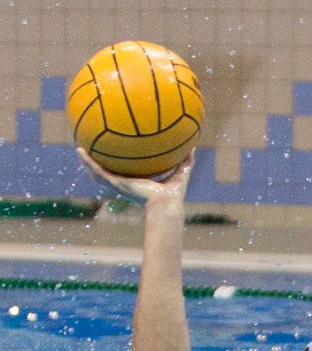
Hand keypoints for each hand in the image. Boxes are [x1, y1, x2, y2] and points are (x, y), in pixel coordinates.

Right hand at [78, 147, 193, 207]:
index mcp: (139, 182)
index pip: (127, 172)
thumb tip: (193, 147)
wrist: (166, 204)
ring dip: (87, 162)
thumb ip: (186, 161)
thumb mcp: (180, 172)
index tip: (116, 155)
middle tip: (92, 152)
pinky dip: (87, 162)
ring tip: (78, 150)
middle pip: (109, 172)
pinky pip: (98, 171)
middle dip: (100, 163)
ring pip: (98, 173)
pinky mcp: (116, 183)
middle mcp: (127, 183)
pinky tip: (79, 151)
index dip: (121, 164)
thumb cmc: (174, 193)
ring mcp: (119, 184)